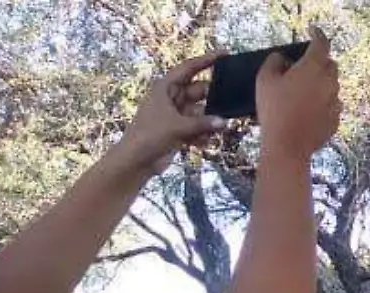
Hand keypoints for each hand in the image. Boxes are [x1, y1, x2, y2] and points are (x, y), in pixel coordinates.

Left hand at [113, 53, 225, 176]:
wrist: (136, 161)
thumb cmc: (150, 135)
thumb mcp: (178, 126)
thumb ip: (203, 123)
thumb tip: (224, 122)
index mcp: (166, 88)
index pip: (189, 68)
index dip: (206, 60)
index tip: (225, 54)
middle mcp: (171, 98)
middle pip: (199, 91)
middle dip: (214, 98)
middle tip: (233, 101)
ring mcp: (175, 114)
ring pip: (200, 111)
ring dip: (209, 120)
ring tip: (220, 128)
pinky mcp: (178, 130)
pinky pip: (197, 127)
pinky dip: (202, 134)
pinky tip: (204, 142)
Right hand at [257, 28, 342, 160]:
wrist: (287, 146)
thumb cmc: (273, 109)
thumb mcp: (264, 80)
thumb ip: (274, 62)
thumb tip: (283, 58)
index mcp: (312, 68)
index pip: (321, 44)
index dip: (317, 34)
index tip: (313, 31)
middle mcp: (329, 83)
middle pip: (331, 65)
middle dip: (321, 61)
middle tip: (305, 65)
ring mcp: (335, 102)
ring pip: (333, 86)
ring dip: (322, 83)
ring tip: (304, 90)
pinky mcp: (336, 120)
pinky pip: (332, 105)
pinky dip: (323, 102)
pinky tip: (309, 109)